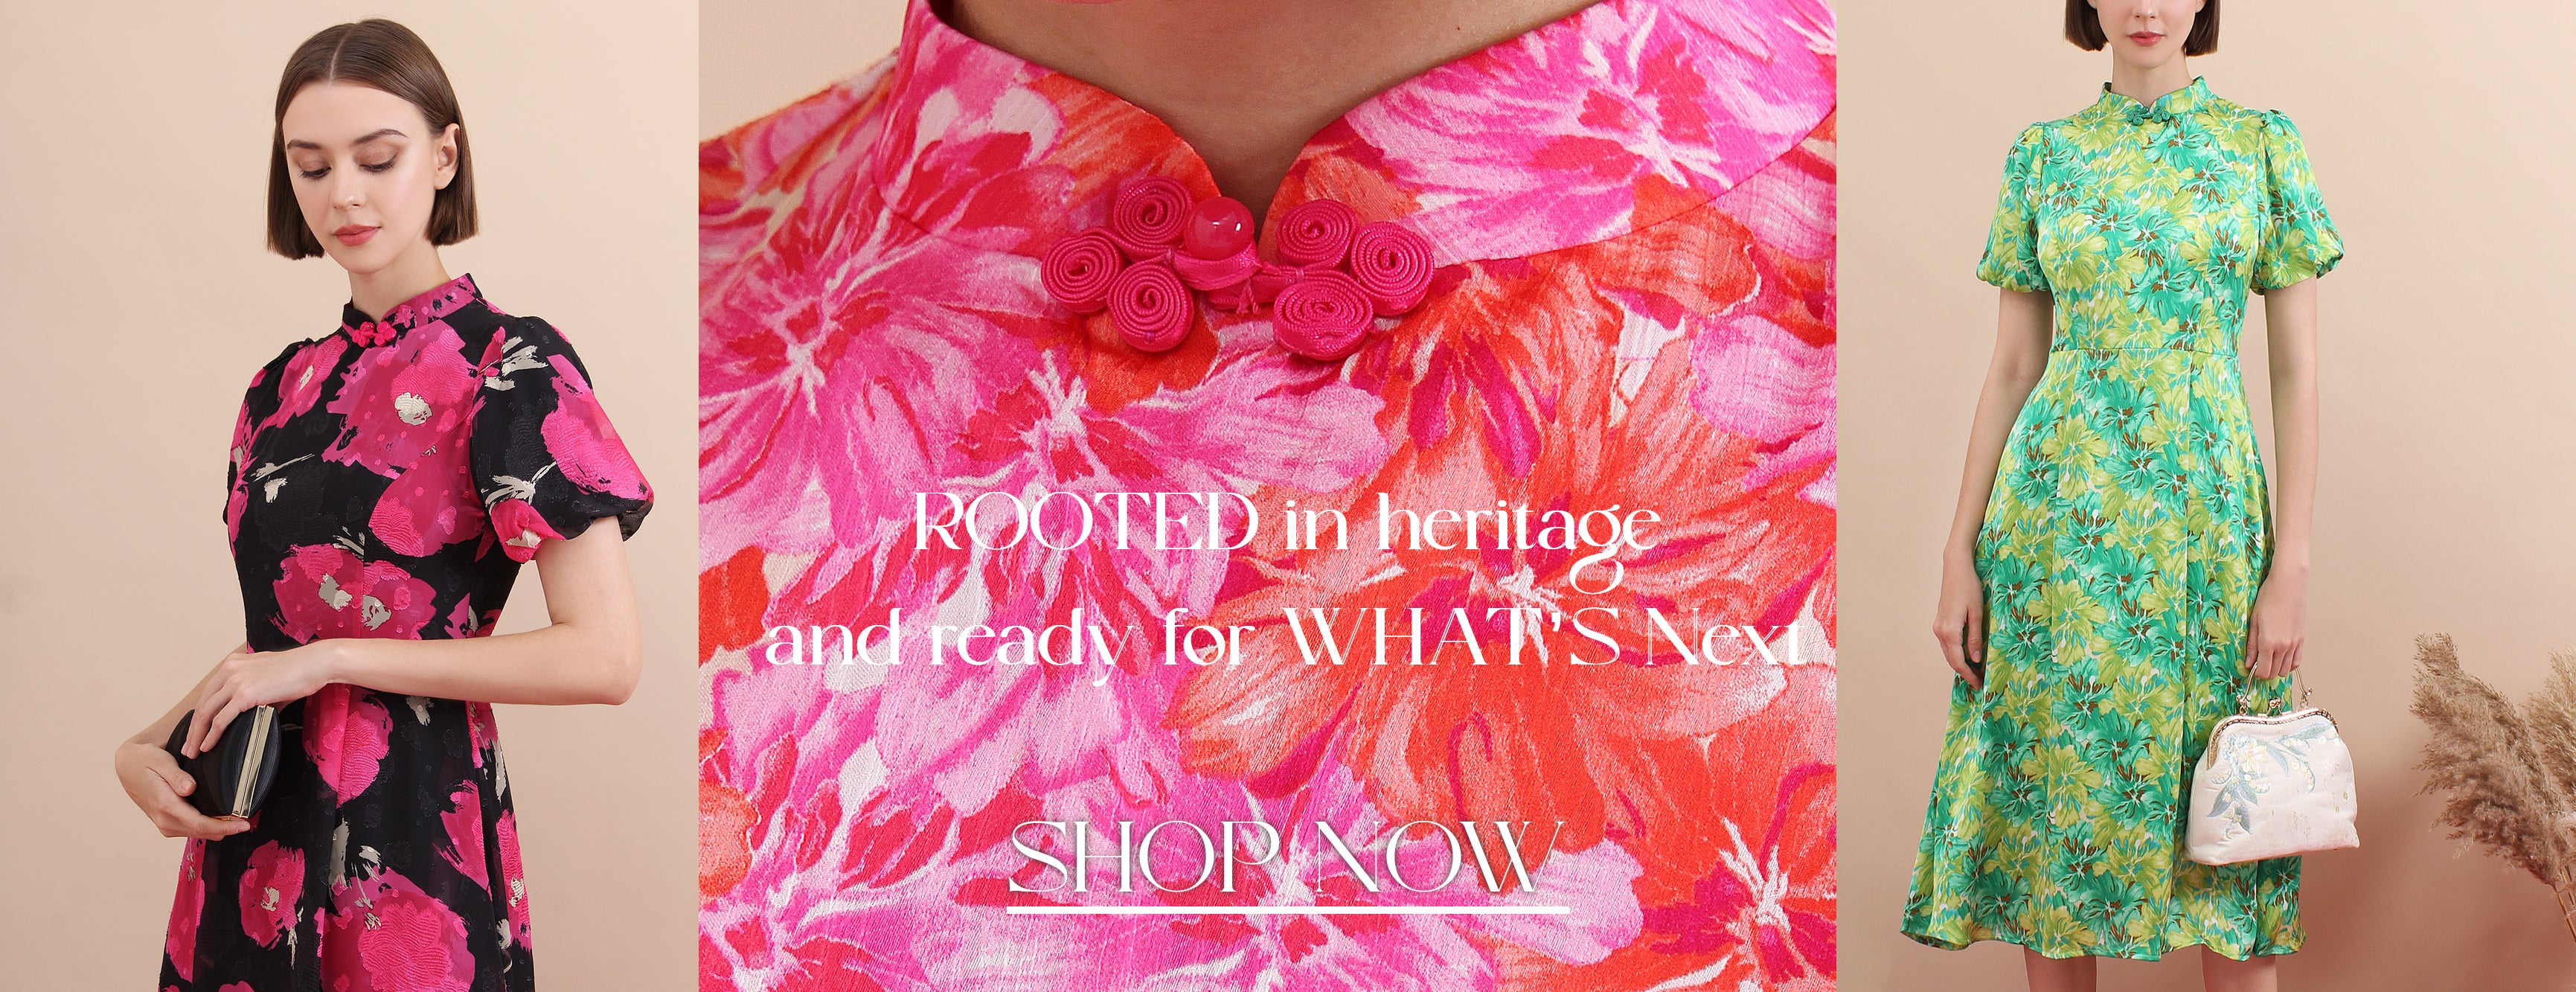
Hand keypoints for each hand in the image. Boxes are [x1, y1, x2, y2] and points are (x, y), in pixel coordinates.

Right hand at [116, 739, 248, 839]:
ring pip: (198, 833)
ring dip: (218, 830)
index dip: (224, 827)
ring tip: (239, 822)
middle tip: (248, 823)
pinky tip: (221, 821)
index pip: (200, 823)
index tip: (244, 825)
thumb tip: (189, 788)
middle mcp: (164, 819)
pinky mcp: (167, 824)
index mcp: (165, 805)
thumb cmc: (145, 760)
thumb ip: (176, 775)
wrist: (127, 766)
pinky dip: (208, 828)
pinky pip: (191, 830)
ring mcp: (164, 824)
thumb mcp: (160, 760)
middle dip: (226, 830)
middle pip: (202, 832)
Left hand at [184, 642, 337, 757]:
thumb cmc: (298, 672)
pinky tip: (207, 746)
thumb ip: (255, 695)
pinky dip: (212, 735)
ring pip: (206, 713)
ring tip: (194, 751)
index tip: (196, 730)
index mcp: (232, 665)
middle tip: (188, 746)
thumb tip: (254, 715)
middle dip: (192, 728)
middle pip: (202, 704)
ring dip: (197, 735)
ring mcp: (235, 682)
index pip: (208, 694)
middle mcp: (229, 671)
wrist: (314, 664)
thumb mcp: (269, 680)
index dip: (200, 715)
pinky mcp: (244, 694)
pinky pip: (221, 719)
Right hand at [1933, 551, 1984, 691]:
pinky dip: (1956, 653)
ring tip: (1976, 670)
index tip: (1979, 684)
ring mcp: (1938, 626)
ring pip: (1948, 652)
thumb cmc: (1969, 588)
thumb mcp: (1977, 614)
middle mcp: (1940, 631)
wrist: (1956, 569)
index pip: (1958, 661)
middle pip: (1951, 659)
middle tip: (1979, 681)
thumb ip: (1975, 638)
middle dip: (1965, 672)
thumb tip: (1976, 659)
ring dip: (1960, 663)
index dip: (1969, 675)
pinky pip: (1947, 644)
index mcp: (1949, 631)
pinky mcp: (1940, 622)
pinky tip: (1967, 654)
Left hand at [2244, 570, 2306, 680]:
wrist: (2288, 586)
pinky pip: (2297, 661)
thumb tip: (2249, 663)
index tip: (2251, 667)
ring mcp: (2294, 644)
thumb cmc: (2267, 599)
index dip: (2256, 672)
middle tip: (2258, 661)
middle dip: (2265, 671)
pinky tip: (2280, 657)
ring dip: (2276, 668)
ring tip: (2268, 658)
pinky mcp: (2302, 639)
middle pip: (2274, 673)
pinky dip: (2289, 663)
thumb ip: (2251, 645)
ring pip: (2286, 669)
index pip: (2264, 671)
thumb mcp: (2253, 621)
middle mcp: (2283, 646)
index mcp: (2268, 642)